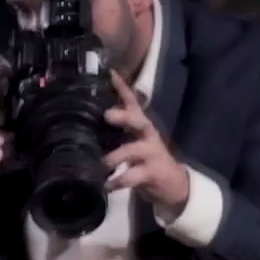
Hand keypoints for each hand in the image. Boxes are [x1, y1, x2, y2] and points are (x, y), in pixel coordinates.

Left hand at [102, 71, 190, 216]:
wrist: (173, 184)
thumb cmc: (146, 159)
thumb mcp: (134, 141)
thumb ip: (117, 131)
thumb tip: (86, 120)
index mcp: (142, 125)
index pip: (133, 102)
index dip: (122, 88)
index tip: (110, 73)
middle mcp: (148, 135)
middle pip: (139, 121)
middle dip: (124, 117)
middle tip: (107, 115)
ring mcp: (152, 154)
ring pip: (133, 150)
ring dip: (114, 157)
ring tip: (100, 164)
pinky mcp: (152, 173)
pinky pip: (132, 176)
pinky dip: (117, 181)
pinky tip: (106, 185)